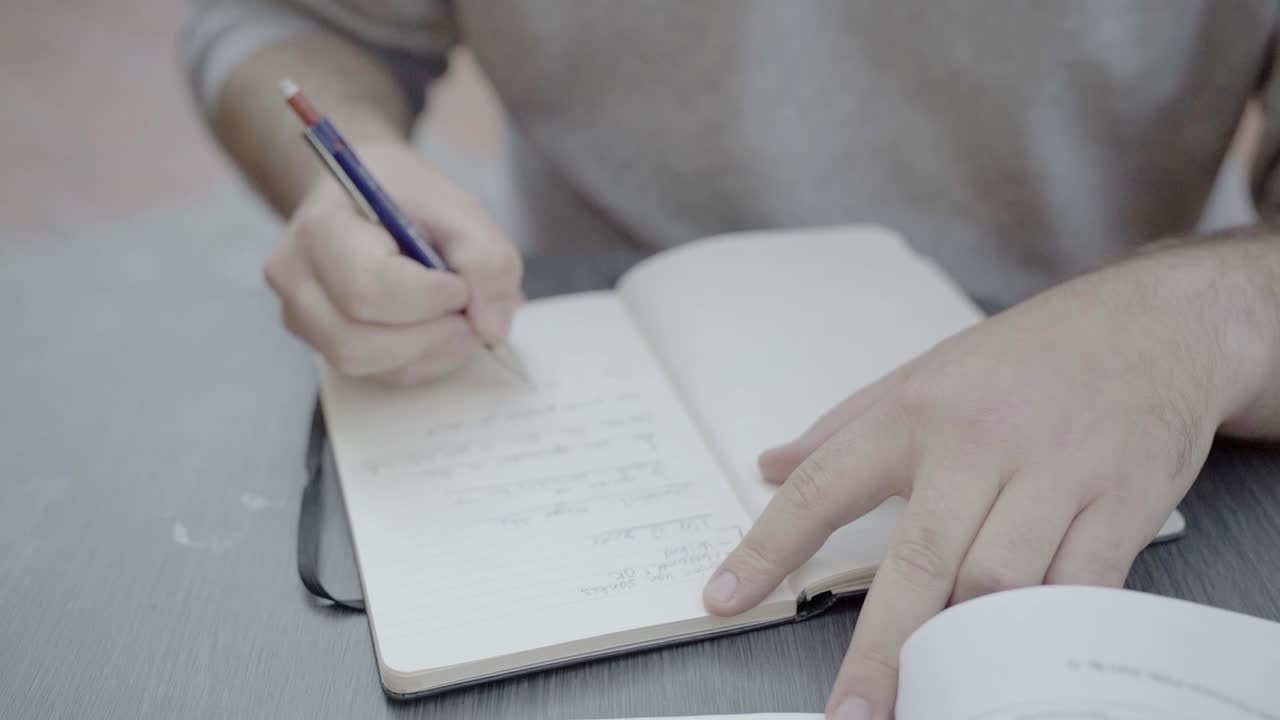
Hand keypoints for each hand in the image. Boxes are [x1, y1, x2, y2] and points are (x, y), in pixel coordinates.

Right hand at [264, 141, 522, 385]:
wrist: (365, 194)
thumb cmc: (407, 197)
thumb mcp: (459, 209)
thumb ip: (487, 262)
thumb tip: (491, 330)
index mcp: (323, 227)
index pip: (368, 289)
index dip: (429, 299)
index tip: (460, 285)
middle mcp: (296, 276)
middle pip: (358, 342)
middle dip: (432, 336)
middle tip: (470, 312)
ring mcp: (300, 315)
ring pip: (364, 366)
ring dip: (429, 353)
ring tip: (459, 319)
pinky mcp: (318, 342)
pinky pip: (373, 375)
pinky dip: (419, 361)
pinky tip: (438, 330)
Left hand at [702, 252, 1259, 718]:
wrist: (1153, 322)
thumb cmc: (1028, 356)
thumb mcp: (923, 374)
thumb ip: (842, 427)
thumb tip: (766, 465)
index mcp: (917, 413)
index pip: (823, 485)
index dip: (766, 546)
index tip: (722, 598)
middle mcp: (980, 443)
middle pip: (919, 560)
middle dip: (881, 646)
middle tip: (853, 710)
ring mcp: (1056, 471)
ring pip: (999, 581)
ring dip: (966, 646)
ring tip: (939, 695)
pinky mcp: (1125, 499)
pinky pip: (1080, 585)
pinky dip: (1048, 632)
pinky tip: (1021, 663)